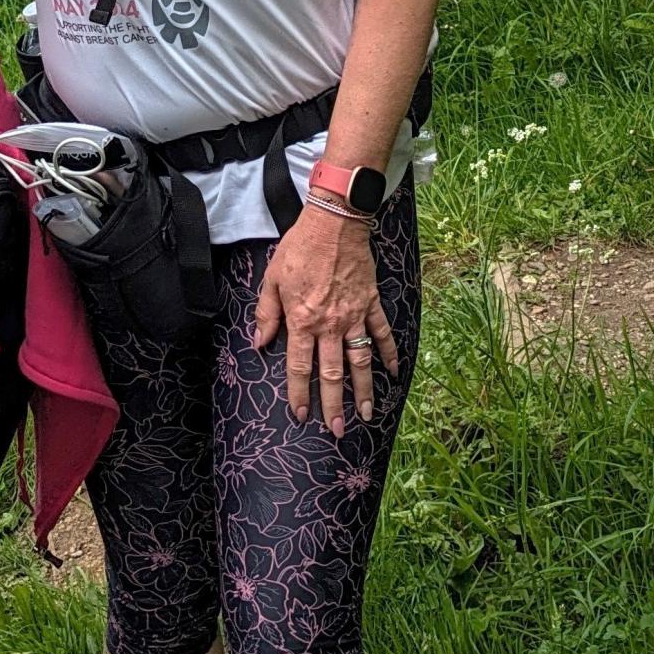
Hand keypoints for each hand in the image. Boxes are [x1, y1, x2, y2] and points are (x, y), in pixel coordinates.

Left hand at [251, 205, 397, 434]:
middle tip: (336, 430)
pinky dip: (389, 354)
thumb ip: (266, 314)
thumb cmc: (299, 249)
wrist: (334, 223)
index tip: (302, 415)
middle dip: (334, 405)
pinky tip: (392, 373)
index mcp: (303, 321)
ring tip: (365, 414)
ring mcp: (354, 316)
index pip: (300, 368)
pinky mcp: (371, 303)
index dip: (300, 394)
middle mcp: (330, 325)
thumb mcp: (272, 280)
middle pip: (333, 373)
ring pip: (360, 361)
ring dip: (363, 390)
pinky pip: (382, 333)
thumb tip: (261, 344)